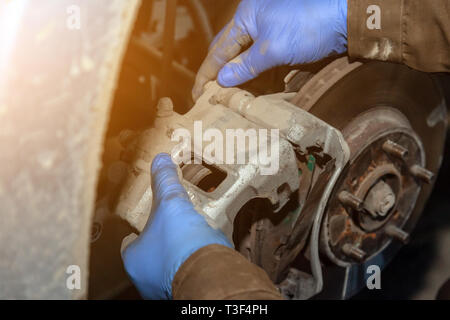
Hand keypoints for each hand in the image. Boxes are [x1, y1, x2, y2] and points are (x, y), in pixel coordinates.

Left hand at [121, 153, 231, 298]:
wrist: (209, 273)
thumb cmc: (181, 243)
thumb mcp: (171, 202)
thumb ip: (165, 181)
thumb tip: (161, 160)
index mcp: (134, 259)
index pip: (130, 242)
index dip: (139, 229)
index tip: (149, 220)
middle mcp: (146, 278)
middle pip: (150, 254)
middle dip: (161, 241)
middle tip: (173, 227)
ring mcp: (166, 287)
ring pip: (168, 266)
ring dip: (178, 253)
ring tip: (190, 237)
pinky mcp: (187, 290)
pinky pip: (187, 273)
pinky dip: (193, 263)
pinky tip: (203, 252)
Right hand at [192, 0, 347, 99]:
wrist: (345, 20)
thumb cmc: (308, 26)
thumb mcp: (272, 48)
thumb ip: (246, 65)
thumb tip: (222, 80)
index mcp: (246, 17)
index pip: (219, 49)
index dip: (207, 73)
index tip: (197, 93)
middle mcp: (254, 23)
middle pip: (230, 53)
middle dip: (220, 76)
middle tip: (210, 97)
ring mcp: (270, 34)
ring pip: (246, 60)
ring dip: (239, 80)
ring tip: (230, 100)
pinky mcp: (284, 44)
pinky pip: (263, 63)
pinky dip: (257, 78)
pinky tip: (253, 91)